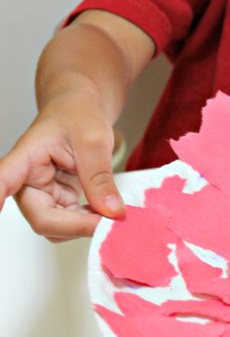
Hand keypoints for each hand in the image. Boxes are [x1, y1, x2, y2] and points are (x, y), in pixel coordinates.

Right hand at [0, 97, 124, 240]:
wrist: (80, 110)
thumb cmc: (78, 115)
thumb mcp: (94, 140)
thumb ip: (99, 177)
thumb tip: (111, 211)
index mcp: (26, 158)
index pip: (4, 181)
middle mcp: (27, 182)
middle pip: (41, 217)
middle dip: (74, 225)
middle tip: (106, 222)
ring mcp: (41, 194)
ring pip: (55, 226)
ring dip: (82, 226)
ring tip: (108, 211)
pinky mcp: (56, 200)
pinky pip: (68, 223)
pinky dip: (87, 222)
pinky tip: (103, 210)